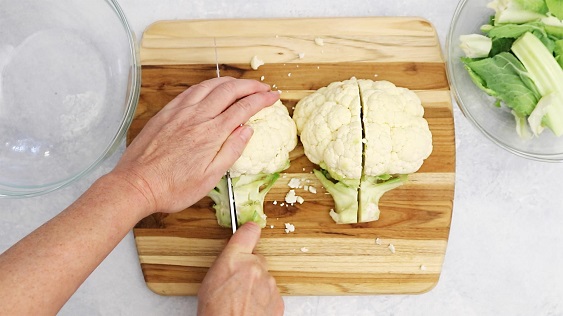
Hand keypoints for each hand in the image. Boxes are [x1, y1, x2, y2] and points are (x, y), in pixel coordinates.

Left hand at [112, 77, 279, 213]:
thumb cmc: (173, 188)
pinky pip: (191, 90)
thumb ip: (231, 151)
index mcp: (212, 134)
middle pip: (230, 90)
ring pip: (210, 85)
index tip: (274, 96)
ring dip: (230, 81)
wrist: (136, 185)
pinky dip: (207, 84)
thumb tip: (247, 130)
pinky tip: (211, 88)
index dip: (262, 99)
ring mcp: (180, 112)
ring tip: (242, 84)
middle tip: (263, 87)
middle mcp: (197, 117)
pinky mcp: (166, 112)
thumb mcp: (210, 178)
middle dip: (250, 85)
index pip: (244, 108)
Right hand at [197, 223, 283, 315]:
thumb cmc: (215, 312)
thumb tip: (233, 259)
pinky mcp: (277, 299)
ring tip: (241, 302)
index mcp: (234, 258)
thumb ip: (226, 263)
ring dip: (256, 287)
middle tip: (236, 285)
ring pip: (264, 279)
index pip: (248, 232)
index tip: (249, 231)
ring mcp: (269, 283)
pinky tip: (250, 310)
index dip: (249, 231)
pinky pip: (270, 295)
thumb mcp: (210, 281)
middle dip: (250, 269)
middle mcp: (255, 266)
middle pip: (257, 260)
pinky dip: (263, 301)